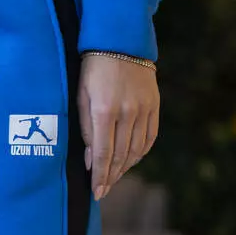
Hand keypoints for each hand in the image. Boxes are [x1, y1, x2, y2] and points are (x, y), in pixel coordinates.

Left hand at [77, 53, 159, 199]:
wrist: (120, 41)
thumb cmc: (92, 70)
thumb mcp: (81, 96)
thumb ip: (85, 129)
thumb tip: (89, 160)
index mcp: (104, 111)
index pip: (102, 154)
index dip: (99, 176)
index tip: (97, 192)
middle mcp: (127, 113)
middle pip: (120, 156)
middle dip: (111, 177)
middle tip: (103, 191)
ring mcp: (144, 110)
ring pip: (136, 150)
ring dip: (125, 168)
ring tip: (114, 178)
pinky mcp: (154, 106)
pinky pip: (149, 138)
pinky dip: (140, 153)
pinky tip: (131, 161)